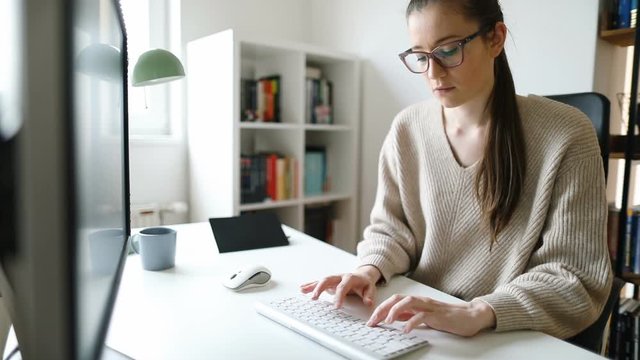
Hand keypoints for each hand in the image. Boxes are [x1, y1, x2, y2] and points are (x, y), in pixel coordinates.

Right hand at [300, 265, 380, 307]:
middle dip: (320, 288)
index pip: (343, 287)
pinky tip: (302, 289)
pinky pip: (319, 282)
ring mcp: (334, 278)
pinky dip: (310, 285)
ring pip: (321, 280)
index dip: (339, 296)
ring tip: (303, 291)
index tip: (336, 307)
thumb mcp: (370, 288)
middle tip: (314, 298)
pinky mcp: (330, 282)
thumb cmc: (365, 283)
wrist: (363, 275)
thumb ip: (369, 295)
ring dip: (312, 286)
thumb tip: (368, 302)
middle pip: (328, 280)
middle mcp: (340, 276)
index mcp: (350, 278)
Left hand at [366, 295, 495, 336]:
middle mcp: (420, 300)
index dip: (380, 309)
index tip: (370, 321)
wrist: (469, 316)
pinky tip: (405, 330)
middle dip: (382, 309)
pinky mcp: (437, 314)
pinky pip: (422, 315)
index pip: (393, 301)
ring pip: (408, 302)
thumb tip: (393, 318)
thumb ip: (409, 315)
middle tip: (373, 321)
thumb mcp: (423, 315)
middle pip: (397, 299)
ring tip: (387, 322)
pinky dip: (412, 322)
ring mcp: (429, 306)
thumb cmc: (446, 317)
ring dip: (395, 311)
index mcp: (416, 301)